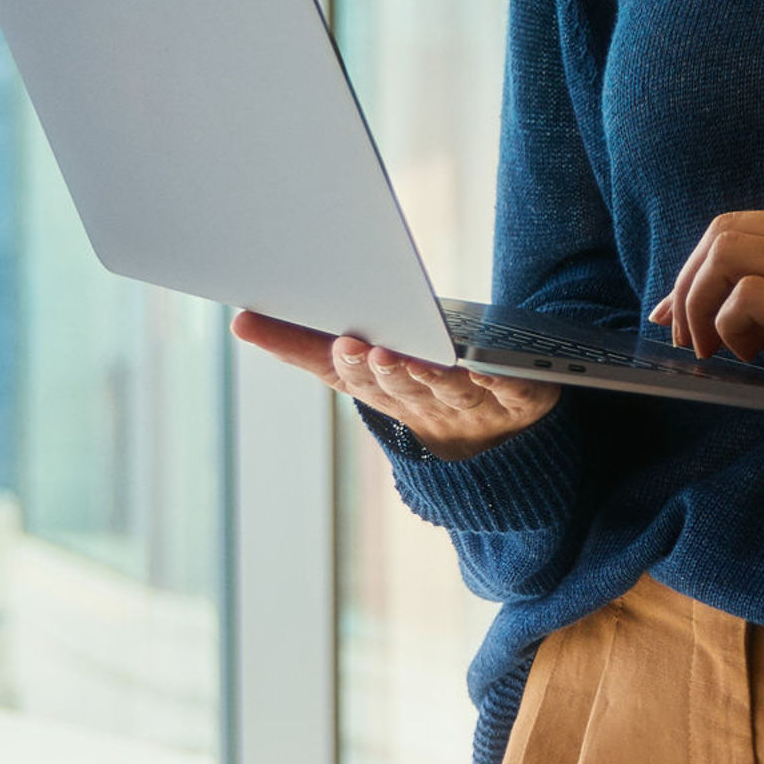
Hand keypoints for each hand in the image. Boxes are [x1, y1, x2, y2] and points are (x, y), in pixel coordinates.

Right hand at [232, 309, 560, 460]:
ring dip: (427, 375)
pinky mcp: (523, 399)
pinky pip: (512, 389)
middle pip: (401, 385)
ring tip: (408, 356)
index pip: (358, 378)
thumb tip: (240, 320)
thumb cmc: (422, 390)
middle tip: (362, 347)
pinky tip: (489, 367)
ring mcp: (475, 404)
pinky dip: (500, 380)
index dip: (348, 363)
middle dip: (381, 369)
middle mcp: (428, 401)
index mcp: (388, 390)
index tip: (341, 342)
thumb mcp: (367, 368)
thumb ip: (306, 345)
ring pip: (447, 388)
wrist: (501, 443)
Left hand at [651, 195, 763, 428]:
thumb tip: (704, 316)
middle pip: (722, 230)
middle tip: (684, 334)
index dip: (696, 267)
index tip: (676, 308)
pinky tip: (748, 356)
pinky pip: (746, 295)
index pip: (741, 224)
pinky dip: (728, 325)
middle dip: (687, 283)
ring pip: (724, 253)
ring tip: (709, 348)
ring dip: (699, 303)